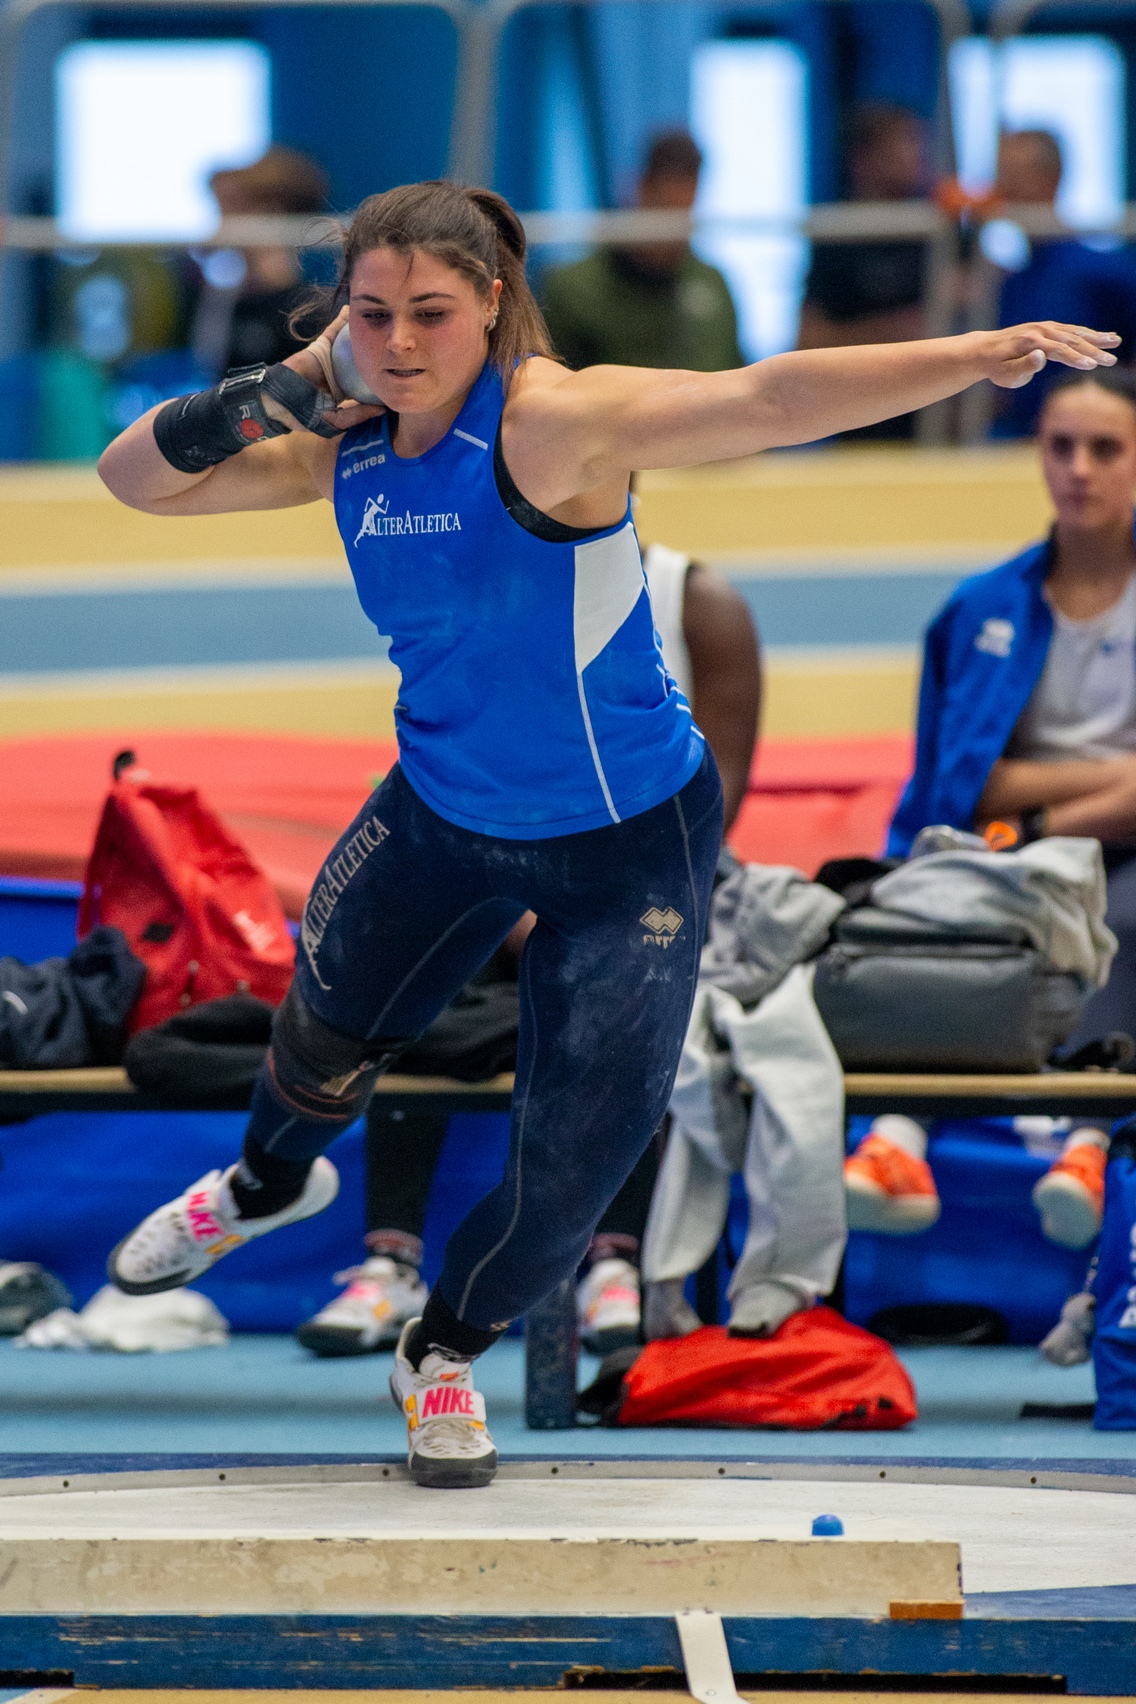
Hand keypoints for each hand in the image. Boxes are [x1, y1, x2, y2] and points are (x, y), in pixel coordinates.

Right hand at [270, 307, 382, 435]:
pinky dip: (342, 319)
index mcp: (345, 391)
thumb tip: (384, 408)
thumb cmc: (307, 415)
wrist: (280, 402)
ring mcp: (330, 358)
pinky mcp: (320, 347)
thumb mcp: (336, 421)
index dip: (380, 376)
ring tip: (382, 321)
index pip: (366, 382)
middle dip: (376, 350)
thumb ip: (358, 414)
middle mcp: (340, 373)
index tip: (397, 372)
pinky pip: (334, 331)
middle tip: (394, 343)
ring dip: (362, 331)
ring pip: (350, 342)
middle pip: (361, 359)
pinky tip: (355, 310)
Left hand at [974, 322, 1119, 389]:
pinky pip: (1071, 330)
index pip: (1058, 351)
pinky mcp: (1047, 328)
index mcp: (1031, 342)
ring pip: (1075, 332)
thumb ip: (1025, 367)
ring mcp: (1044, 327)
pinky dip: (1088, 333)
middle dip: (1093, 350)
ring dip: (1096, 337)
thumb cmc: (996, 368)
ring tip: (1116, 341)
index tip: (1092, 367)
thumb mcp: (1006, 374)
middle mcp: (1040, 330)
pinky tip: (1102, 337)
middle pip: (1071, 340)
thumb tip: (1042, 357)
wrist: (984, 350)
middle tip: (1112, 360)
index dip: (1076, 359)